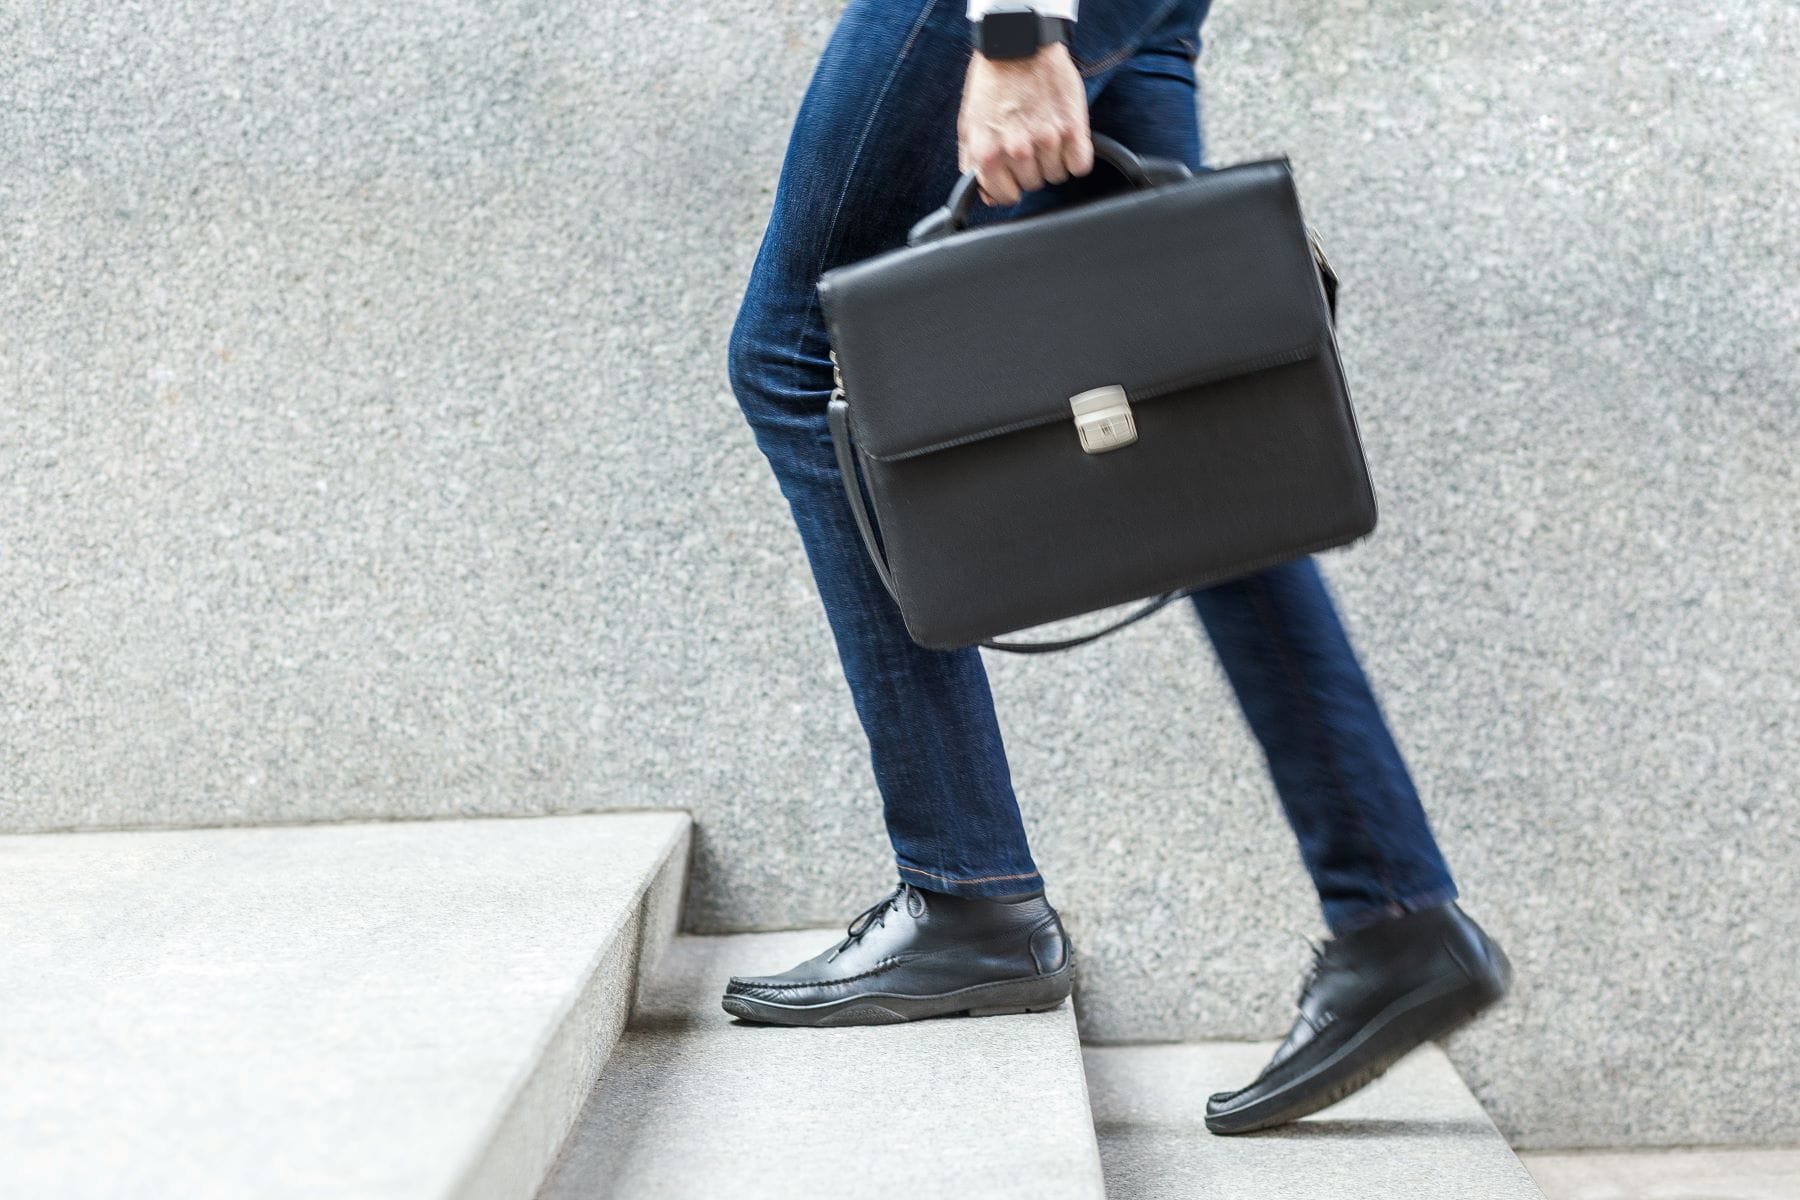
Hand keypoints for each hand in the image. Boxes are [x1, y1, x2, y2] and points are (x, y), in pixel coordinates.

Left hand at [957, 41, 1092, 207]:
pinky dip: (1076, 155)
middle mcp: (1017, 150)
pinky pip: (1080, 165)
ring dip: (1054, 159)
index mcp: (988, 153)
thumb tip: (988, 196)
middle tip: (1030, 141)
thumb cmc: (993, 83)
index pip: (1005, 197)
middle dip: (1032, 168)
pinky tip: (1066, 136)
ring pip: (1057, 175)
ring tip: (1046, 132)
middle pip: (1034, 185)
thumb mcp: (970, 124)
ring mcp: (1047, 140)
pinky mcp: (1074, 129)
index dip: (1010, 185)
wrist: (1019, 44)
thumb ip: (973, 163)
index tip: (1014, 172)